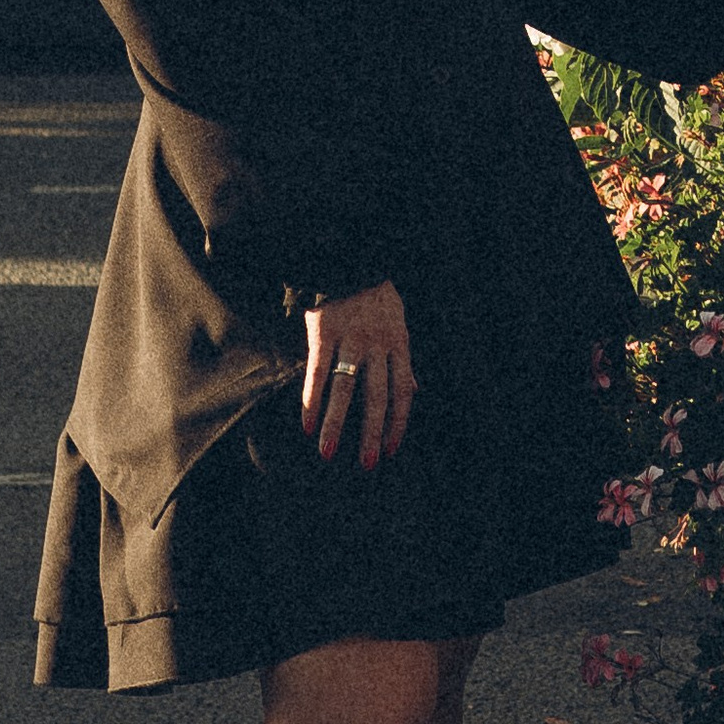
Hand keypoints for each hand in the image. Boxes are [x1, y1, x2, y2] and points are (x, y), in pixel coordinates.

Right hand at [303, 283, 415, 471]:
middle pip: (376, 396)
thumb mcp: (399, 323)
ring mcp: (350, 339)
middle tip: (367, 464)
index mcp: (399, 344)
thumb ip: (404, 359)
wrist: (350, 259)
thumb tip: (415, 390)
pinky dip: (311, 400)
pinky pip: (317, 372)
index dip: (398, 423)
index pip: (402, 391)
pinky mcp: (323, 332)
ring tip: (328, 453)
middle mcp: (377, 345)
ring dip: (336, 424)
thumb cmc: (376, 296)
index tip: (390, 450)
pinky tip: (307, 424)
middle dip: (372, 433)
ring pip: (344, 388)